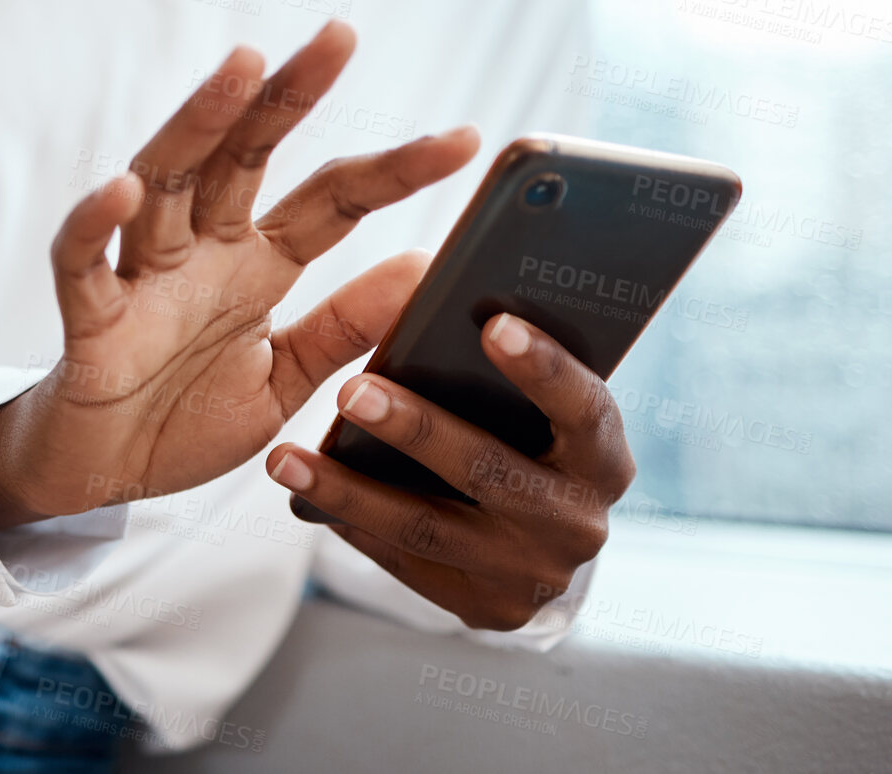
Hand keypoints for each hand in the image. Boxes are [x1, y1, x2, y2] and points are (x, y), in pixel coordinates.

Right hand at [0, 21, 479, 526]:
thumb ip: (343, 328)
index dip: (394, 168)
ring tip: (240, 68)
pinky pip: (84, 263)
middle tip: (340, 36)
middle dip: (288, 94)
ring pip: (166, 181)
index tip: (465, 141)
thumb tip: (423, 269)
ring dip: (200, 123)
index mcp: (255, 266)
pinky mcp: (91, 321)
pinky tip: (121, 188)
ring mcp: (144, 278)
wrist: (100, 477)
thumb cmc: (182, 419)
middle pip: (244, 155)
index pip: (332, 200)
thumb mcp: (286, 379)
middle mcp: (202, 253)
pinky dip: (94, 224)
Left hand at [265, 313, 635, 630]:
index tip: (492, 323)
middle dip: (416, 429)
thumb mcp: (542, 404)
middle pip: (489, 471)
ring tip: (288, 459)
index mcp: (603, 457)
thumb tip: (431, 283)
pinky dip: (353, 524)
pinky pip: (406, 561)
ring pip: (428, 527)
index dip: (543, 368)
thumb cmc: (531, 437)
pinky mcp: (486, 608)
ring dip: (351, 490)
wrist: (543, 538)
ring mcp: (532, 575)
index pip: (584, 408)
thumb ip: (507, 359)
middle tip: (352, 389)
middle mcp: (579, 523)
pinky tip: (306, 494)